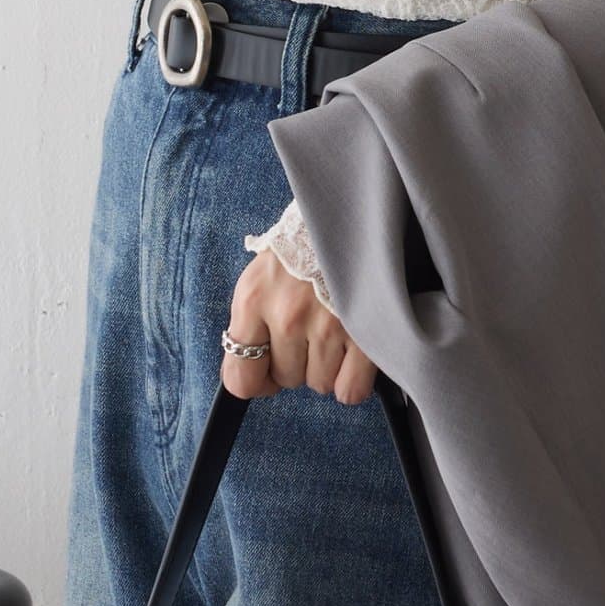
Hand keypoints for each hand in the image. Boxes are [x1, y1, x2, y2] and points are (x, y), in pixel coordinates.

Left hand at [220, 246, 379, 405]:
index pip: (241, 378)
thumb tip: (249, 377)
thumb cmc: (300, 249)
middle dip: (297, 362)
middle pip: (287, 379)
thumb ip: (250, 325)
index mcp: (254, 301)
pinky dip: (352, 378)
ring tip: (332, 330)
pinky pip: (351, 389)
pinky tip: (352, 352)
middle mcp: (287, 316)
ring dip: (326, 366)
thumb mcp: (259, 278)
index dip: (256, 382)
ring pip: (320, 384)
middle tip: (308, 330)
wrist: (345, 217)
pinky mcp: (363, 332)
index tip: (266, 373)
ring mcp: (327, 325)